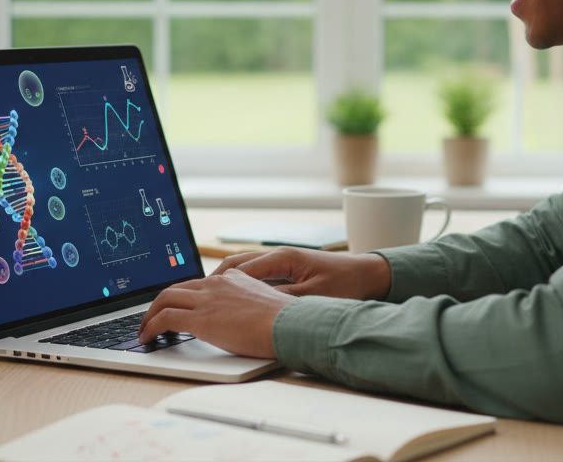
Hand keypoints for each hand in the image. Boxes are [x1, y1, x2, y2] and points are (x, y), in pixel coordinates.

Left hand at [136, 269, 292, 358]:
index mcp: (234, 278)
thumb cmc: (286, 322)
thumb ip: (249, 304)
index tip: (176, 306)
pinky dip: (151, 326)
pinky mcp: (201, 318)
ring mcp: (208, 299)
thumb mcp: (266, 304)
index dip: (183, 296)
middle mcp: (217, 284)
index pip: (199, 284)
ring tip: (145, 330)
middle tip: (152, 318)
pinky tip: (147, 337)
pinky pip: (165, 318)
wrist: (291, 325)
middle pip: (177, 288)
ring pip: (165, 299)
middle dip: (160, 303)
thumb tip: (244, 319)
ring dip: (150, 315)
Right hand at [213, 246, 392, 300]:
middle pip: (234, 265)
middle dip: (211, 282)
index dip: (215, 285)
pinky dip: (240, 286)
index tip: (198, 299)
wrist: (370, 274)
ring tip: (206, 301)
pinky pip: (255, 275)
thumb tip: (255, 306)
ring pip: (242, 269)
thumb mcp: (314, 298)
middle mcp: (278, 255)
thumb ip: (283, 301)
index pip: (238, 269)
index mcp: (282, 258)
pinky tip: (234, 302)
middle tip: (192, 300)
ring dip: (224, 283)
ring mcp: (282, 261)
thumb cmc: (347, 284)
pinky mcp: (288, 270)